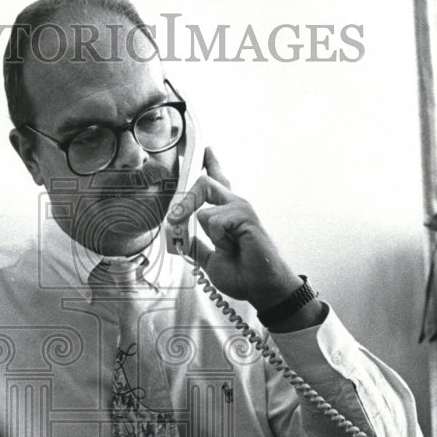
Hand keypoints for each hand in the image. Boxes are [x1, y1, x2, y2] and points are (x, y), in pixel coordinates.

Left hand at [166, 148, 302, 312]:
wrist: (261, 288)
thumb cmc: (242, 274)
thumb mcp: (208, 258)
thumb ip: (194, 244)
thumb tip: (176, 233)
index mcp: (226, 213)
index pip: (217, 181)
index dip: (211, 164)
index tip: (206, 148)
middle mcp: (234, 205)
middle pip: (204, 182)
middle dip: (184, 202)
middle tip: (175, 221)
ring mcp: (241, 208)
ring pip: (203, 207)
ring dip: (208, 235)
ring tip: (227, 248)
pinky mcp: (246, 215)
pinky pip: (214, 221)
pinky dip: (218, 239)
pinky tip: (234, 247)